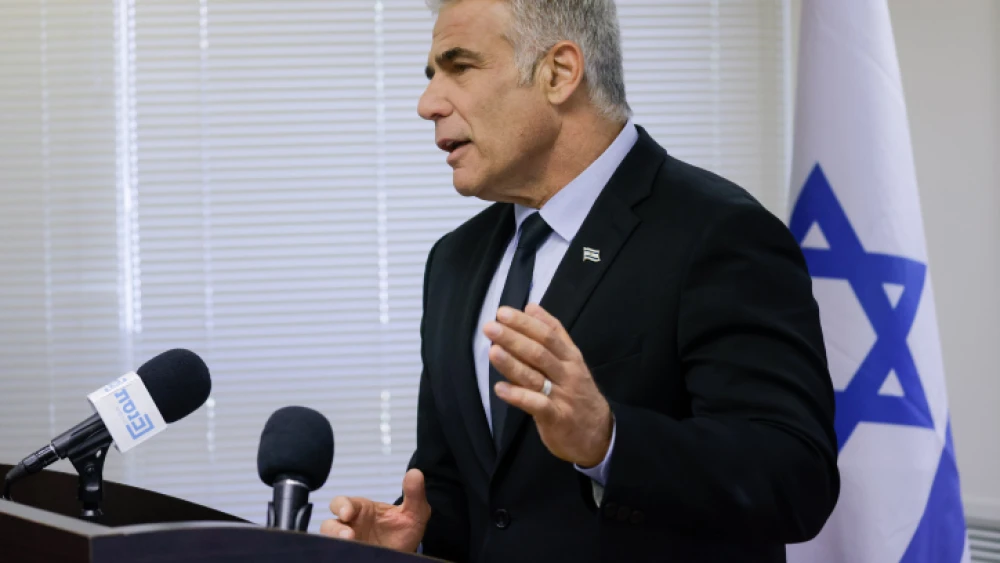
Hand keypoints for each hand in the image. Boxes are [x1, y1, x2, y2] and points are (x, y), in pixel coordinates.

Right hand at [319, 469, 429, 552]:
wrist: (405, 554)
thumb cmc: (405, 530)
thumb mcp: (415, 513)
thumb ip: (415, 495)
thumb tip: (415, 473)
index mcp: (361, 510)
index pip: (342, 503)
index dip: (342, 506)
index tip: (348, 513)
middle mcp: (350, 526)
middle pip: (328, 524)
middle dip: (334, 529)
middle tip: (348, 536)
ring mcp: (348, 543)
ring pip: (329, 541)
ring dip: (336, 542)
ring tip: (350, 545)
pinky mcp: (348, 555)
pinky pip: (336, 553)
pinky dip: (338, 553)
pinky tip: (349, 554)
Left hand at [484, 303, 612, 467]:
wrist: (600, 434)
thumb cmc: (578, 393)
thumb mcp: (571, 360)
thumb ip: (553, 333)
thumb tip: (531, 307)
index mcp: (570, 357)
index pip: (547, 335)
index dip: (525, 323)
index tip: (503, 312)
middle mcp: (567, 374)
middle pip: (540, 353)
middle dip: (514, 338)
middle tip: (490, 327)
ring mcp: (562, 396)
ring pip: (535, 376)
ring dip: (512, 363)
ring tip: (493, 351)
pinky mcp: (556, 418)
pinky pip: (536, 405)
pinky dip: (518, 396)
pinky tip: (500, 388)